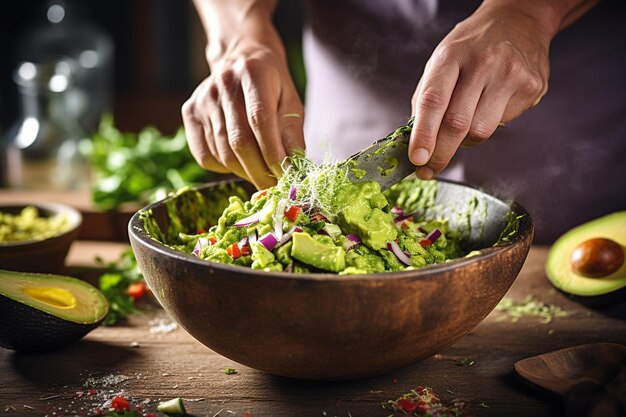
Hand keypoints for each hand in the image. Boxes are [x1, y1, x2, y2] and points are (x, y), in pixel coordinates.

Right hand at [182, 41, 303, 189]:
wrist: (241, 59)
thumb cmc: (272, 86)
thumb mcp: (291, 102)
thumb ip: (293, 134)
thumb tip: (293, 169)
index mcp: (253, 72)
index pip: (260, 120)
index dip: (273, 154)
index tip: (286, 177)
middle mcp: (223, 83)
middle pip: (239, 141)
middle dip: (259, 172)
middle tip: (274, 188)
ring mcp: (202, 98)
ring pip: (223, 153)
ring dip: (244, 172)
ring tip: (260, 174)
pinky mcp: (189, 112)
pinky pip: (205, 155)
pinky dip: (225, 168)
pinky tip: (239, 162)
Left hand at [408, 0, 554, 178]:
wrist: (519, 19)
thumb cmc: (472, 46)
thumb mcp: (442, 61)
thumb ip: (427, 99)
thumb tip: (417, 141)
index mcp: (452, 55)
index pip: (433, 101)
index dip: (423, 135)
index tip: (417, 159)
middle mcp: (483, 63)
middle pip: (457, 124)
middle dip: (440, 154)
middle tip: (428, 170)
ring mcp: (511, 75)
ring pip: (481, 131)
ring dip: (465, 141)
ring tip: (464, 123)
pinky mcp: (531, 87)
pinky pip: (503, 124)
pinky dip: (489, 124)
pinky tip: (491, 104)